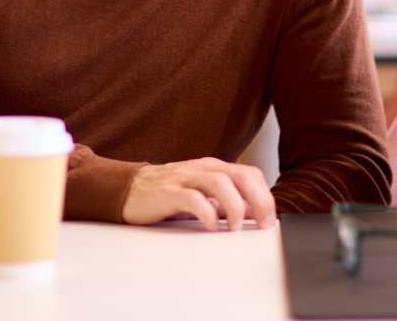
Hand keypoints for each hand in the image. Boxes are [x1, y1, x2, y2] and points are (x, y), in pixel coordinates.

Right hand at [122, 157, 275, 230]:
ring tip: (236, 228)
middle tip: (263, 223)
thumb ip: (226, 202)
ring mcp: (184, 177)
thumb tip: (254, 213)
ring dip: (234, 206)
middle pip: (241, 175)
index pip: (249, 174)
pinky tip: (210, 227)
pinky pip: (192, 198)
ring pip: (220, 182)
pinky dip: (206, 212)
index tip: (269, 219)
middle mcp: (202, 168)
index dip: (264, 196)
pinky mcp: (167, 192)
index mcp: (213, 168)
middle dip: (258, 200)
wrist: (127, 189)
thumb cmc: (167, 194)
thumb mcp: (202, 196)